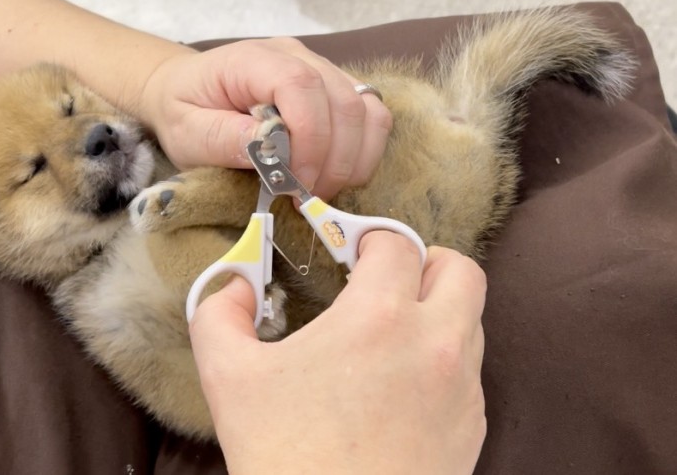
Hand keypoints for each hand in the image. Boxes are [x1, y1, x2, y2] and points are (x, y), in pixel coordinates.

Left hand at [138, 37, 392, 199]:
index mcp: (256, 59)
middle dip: (334, 161)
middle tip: (306, 198)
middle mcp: (298, 57)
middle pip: (345, 103)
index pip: (303, 87)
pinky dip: (362, 155)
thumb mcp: (187, 131)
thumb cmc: (184, 111)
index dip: (310, 139)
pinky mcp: (336, 91)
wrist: (185, 90)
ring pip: (368, 112)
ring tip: (319, 190)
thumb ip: (223, 138)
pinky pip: (371, 120)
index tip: (295, 183)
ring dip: (353, 161)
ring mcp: (323, 71)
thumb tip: (268, 150)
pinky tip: (332, 176)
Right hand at [189, 233, 486, 474]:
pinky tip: (401, 387)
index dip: (371, 238)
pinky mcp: (471, 427)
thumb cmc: (286, 457)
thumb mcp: (229, 377)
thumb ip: (219, 313)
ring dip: (436, 310)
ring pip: (470, 320)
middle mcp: (435, 345)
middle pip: (459, 270)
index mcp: (380, 318)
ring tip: (391, 334)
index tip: (350, 251)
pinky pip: (470, 372)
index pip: (397, 244)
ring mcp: (462, 389)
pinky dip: (444, 361)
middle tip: (387, 279)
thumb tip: (233, 285)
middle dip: (426, 261)